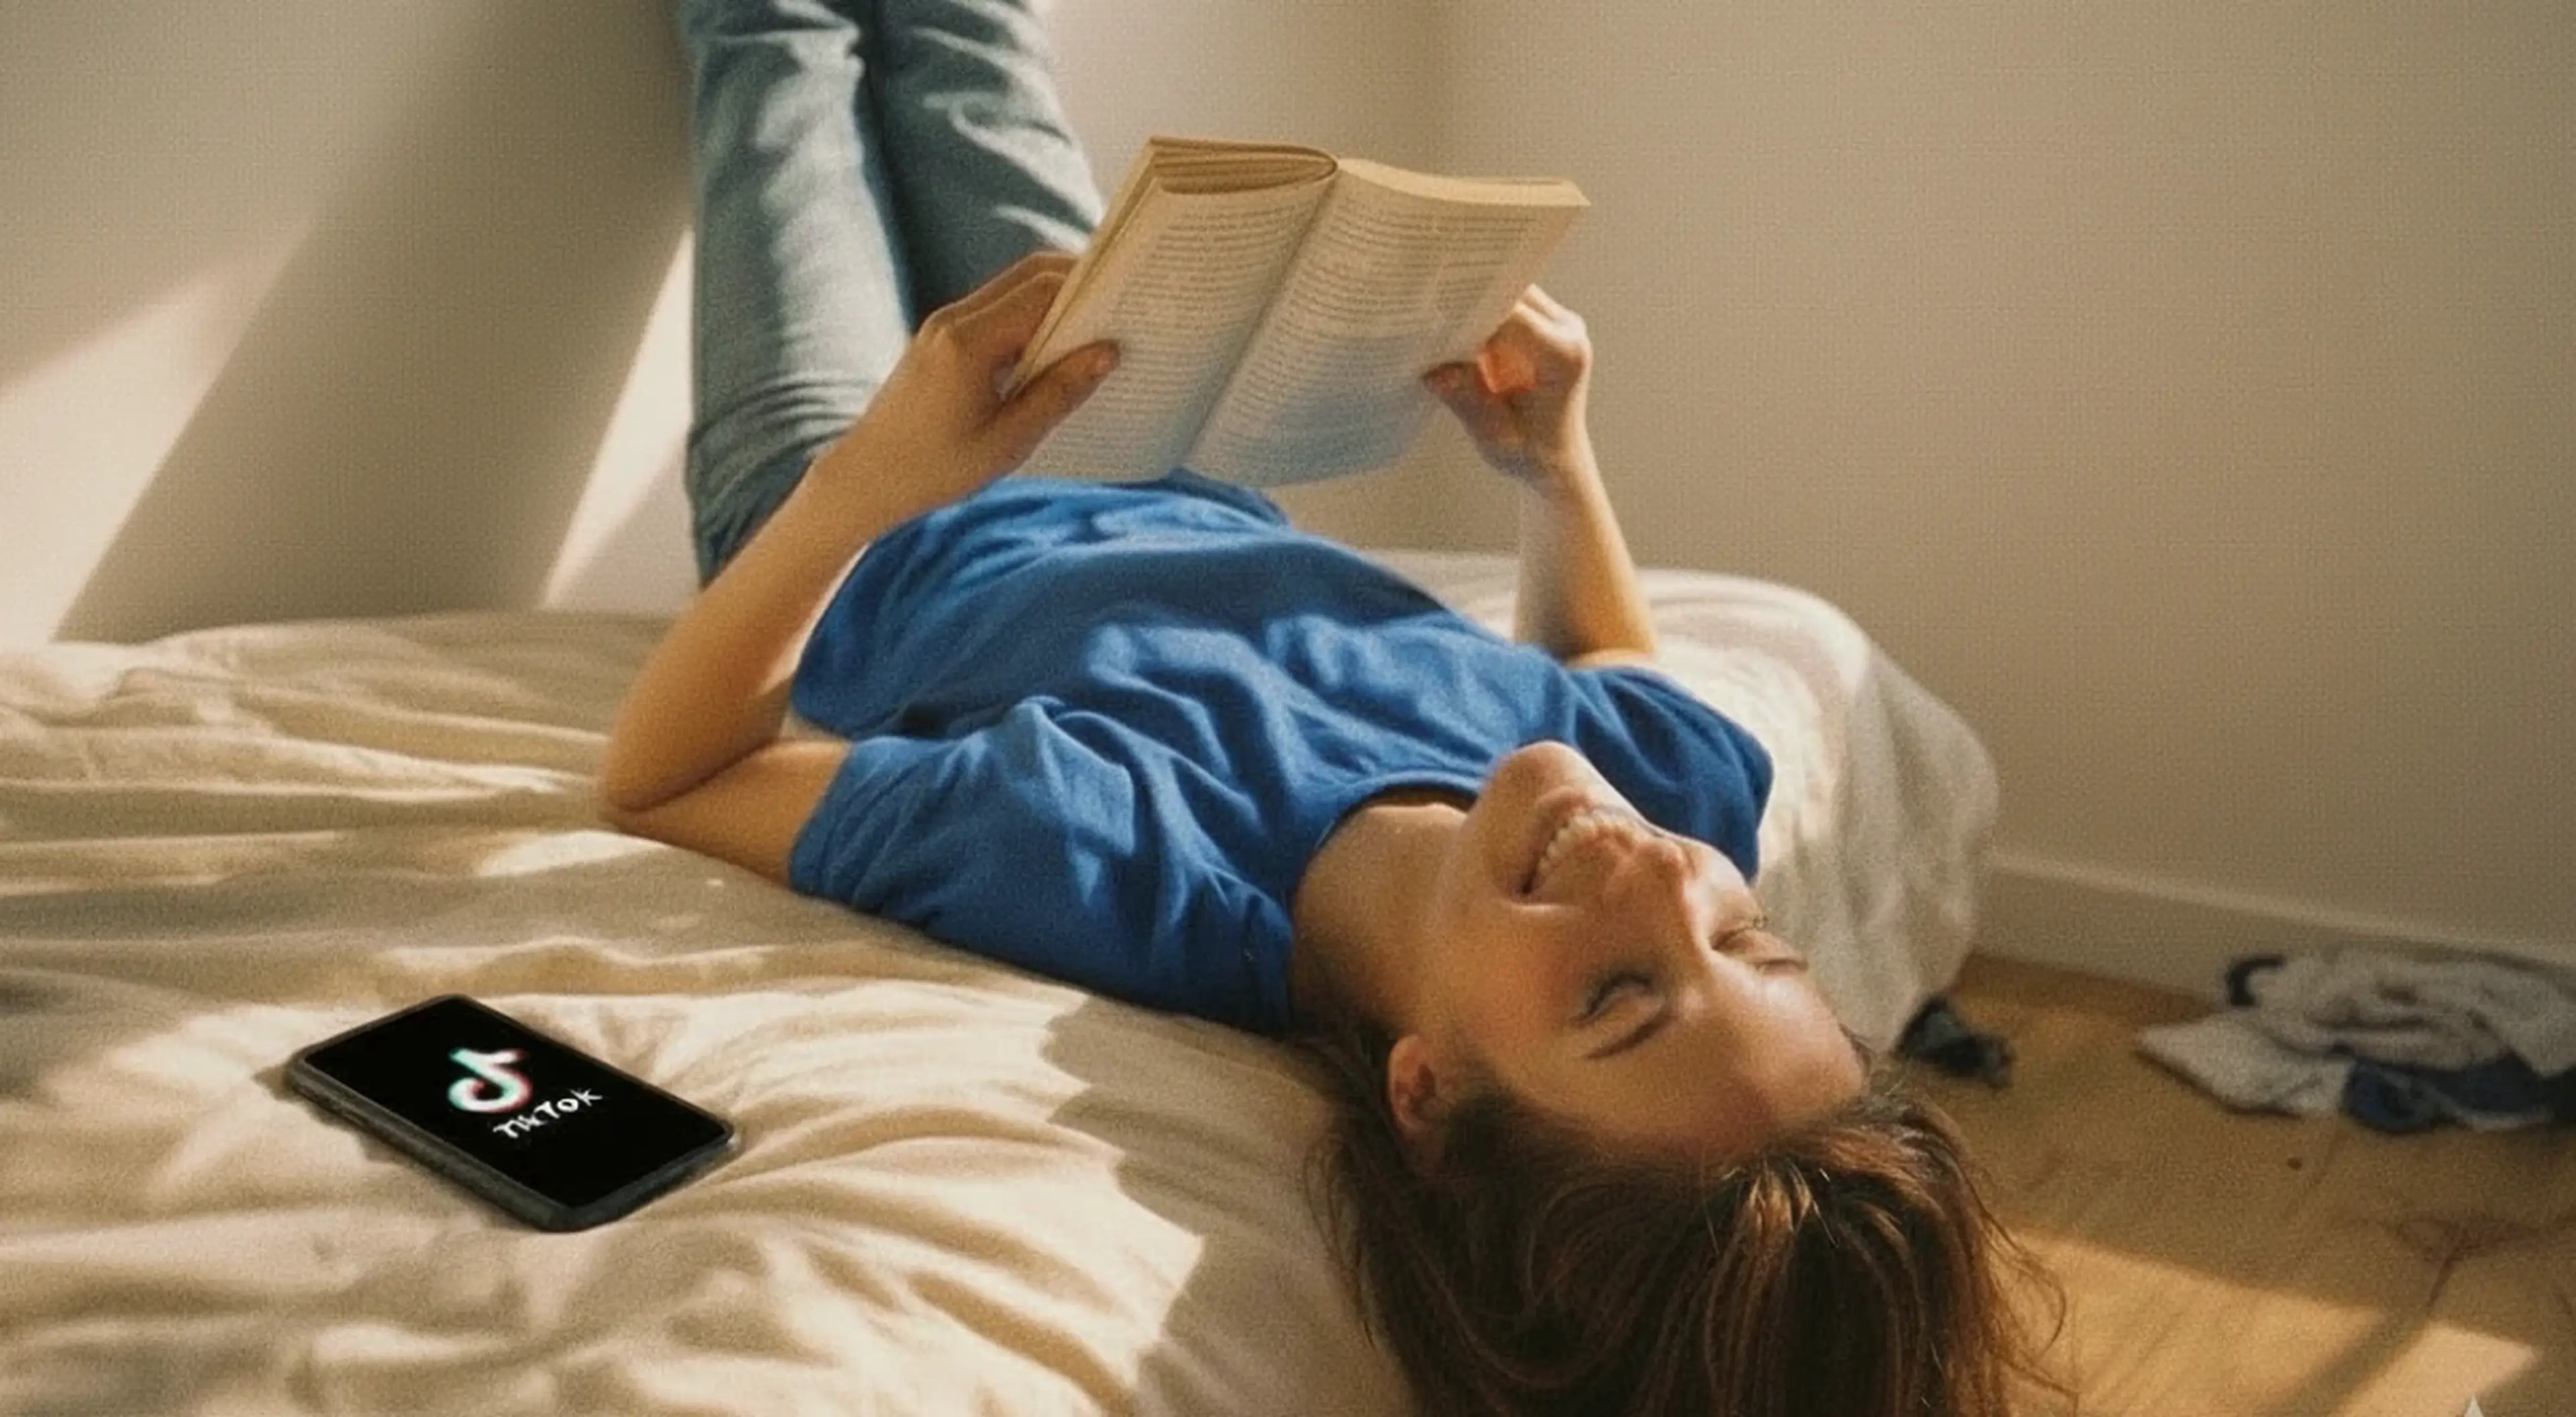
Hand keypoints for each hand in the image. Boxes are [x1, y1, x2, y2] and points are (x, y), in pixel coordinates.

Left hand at [812, 250, 1117, 519]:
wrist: (866, 478)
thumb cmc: (935, 469)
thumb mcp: (1009, 440)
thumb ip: (1060, 392)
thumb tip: (1108, 351)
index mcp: (969, 342)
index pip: (1042, 291)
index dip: (1089, 288)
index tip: (1128, 296)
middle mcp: (953, 320)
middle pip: (1028, 274)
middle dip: (1078, 279)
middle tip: (1121, 299)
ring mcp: (943, 325)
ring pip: (1012, 288)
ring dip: (1055, 297)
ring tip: (1096, 323)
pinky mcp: (941, 338)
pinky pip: (996, 310)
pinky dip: (1031, 316)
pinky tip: (1055, 345)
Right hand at [1422, 286, 1594, 495]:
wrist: (1556, 459)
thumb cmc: (1532, 453)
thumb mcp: (1497, 438)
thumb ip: (1468, 402)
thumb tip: (1433, 371)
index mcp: (1563, 356)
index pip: (1512, 316)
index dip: (1471, 311)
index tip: (1433, 315)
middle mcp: (1567, 331)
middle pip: (1510, 292)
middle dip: (1470, 298)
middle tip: (1426, 308)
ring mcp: (1558, 323)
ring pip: (1507, 290)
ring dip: (1474, 301)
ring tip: (1434, 317)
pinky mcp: (1543, 324)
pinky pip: (1507, 302)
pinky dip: (1479, 310)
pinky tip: (1451, 325)